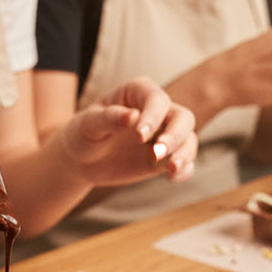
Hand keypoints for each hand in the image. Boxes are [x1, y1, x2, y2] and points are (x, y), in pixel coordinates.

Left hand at [61, 77, 197, 185]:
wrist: (82, 159)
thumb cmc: (83, 133)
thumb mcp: (88, 124)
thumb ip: (108, 118)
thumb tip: (132, 116)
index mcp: (138, 93)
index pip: (157, 99)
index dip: (153, 116)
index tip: (140, 136)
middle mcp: (157, 111)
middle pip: (182, 118)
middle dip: (175, 136)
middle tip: (157, 154)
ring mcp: (164, 134)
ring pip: (188, 139)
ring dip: (184, 154)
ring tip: (170, 169)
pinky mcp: (165, 157)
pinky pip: (185, 162)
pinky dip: (184, 170)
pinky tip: (173, 178)